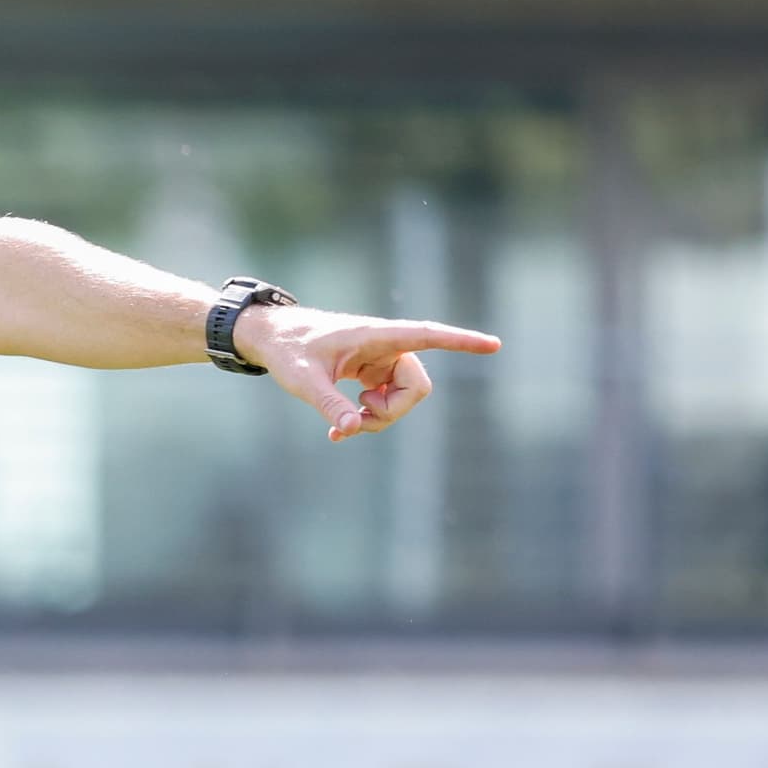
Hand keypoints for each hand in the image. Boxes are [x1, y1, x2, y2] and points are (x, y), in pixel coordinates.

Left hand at [237, 304, 500, 441]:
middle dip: (393, 412)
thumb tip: (353, 430)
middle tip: (357, 421)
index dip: (462, 341)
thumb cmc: (288, 351)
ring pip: (404, 398)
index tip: (493, 344)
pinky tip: (340, 431)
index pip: (429, 335)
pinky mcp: (373, 373)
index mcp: (378, 335)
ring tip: (344, 424)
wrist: (273, 340)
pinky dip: (367, 419)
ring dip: (380, 419)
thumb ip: (329, 404)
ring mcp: (382, 361)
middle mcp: (387, 346)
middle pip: (417, 387)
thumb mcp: (303, 381)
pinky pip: (386, 402)